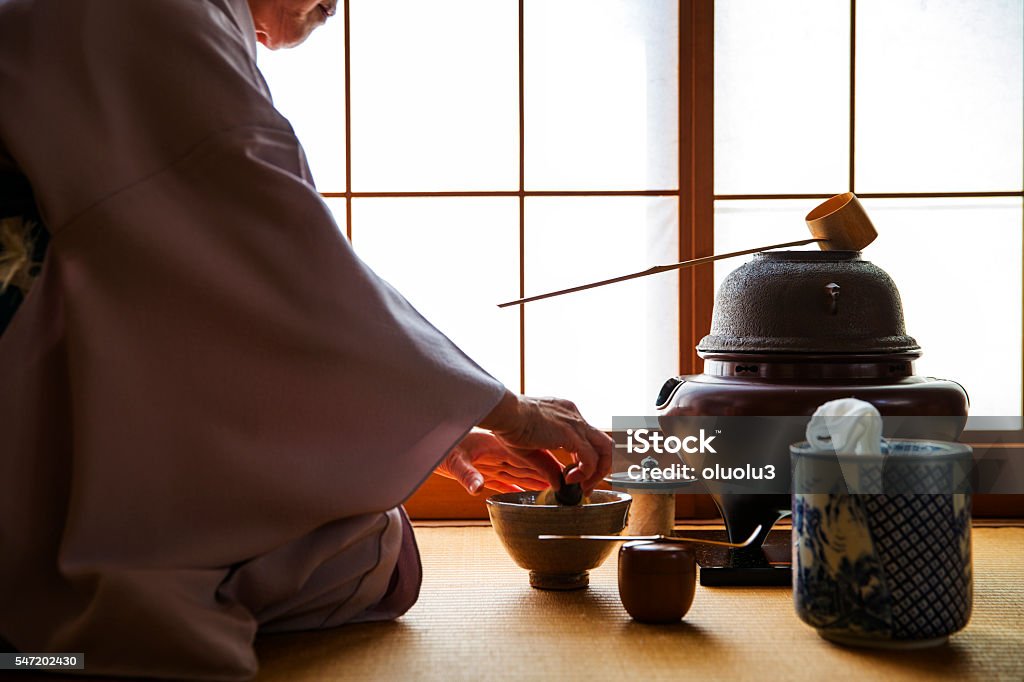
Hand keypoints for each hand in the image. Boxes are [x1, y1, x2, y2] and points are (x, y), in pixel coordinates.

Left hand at [436, 431, 563, 494]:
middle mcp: (497, 454)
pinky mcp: (481, 471)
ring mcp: (490, 463)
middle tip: (571, 483)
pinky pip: (505, 481)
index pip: (530, 461)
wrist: (423, 439)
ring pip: (521, 472)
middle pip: (530, 466)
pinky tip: (526, 492)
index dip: (548, 470)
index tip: (564, 480)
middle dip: (551, 474)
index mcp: (496, 449)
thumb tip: (477, 488)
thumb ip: (466, 474)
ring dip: (538, 480)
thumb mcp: (453, 461)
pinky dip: (517, 486)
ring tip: (557, 488)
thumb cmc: (439, 447)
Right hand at [478, 390, 614, 494]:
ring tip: (583, 486)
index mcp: (565, 414)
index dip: (587, 459)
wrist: (505, 413)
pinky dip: (585, 473)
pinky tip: (570, 480)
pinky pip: (590, 458)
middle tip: (587, 485)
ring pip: (605, 449)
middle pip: (604, 443)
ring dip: (597, 472)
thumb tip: (557, 484)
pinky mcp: (572, 434)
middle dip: (600, 467)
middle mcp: (574, 416)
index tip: (577, 475)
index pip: (589, 437)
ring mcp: (575, 423)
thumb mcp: (530, 449)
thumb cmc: (508, 426)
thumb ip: (547, 466)